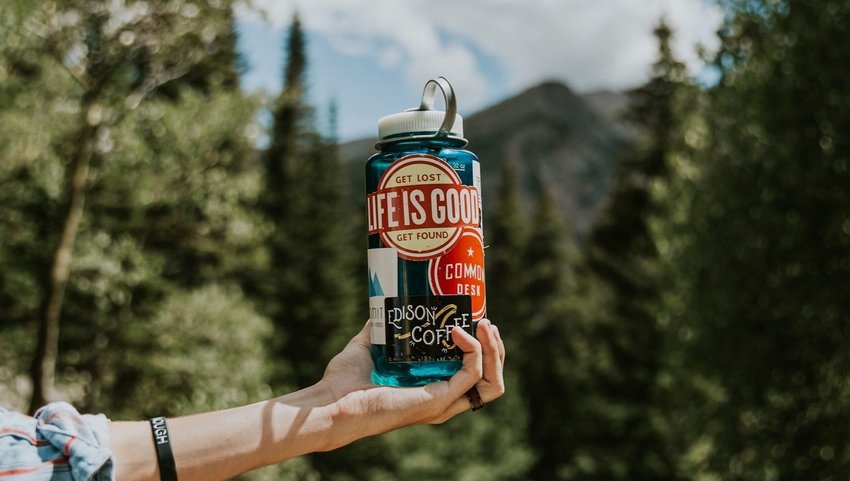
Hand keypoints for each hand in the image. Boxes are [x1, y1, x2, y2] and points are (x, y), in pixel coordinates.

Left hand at [317, 319, 505, 449]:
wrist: (332, 401)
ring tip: (485, 325)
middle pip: (491, 381)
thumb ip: (381, 328)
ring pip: (491, 382)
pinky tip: (458, 331)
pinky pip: (472, 375)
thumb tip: (387, 304)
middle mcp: (442, 399)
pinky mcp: (438, 399)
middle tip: (486, 322)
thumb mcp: (368, 346)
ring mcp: (442, 402)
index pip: (474, 374)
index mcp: (432, 389)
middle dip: (496, 350)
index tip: (476, 320)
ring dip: (495, 351)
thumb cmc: (344, 381)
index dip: (482, 349)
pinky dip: (473, 351)